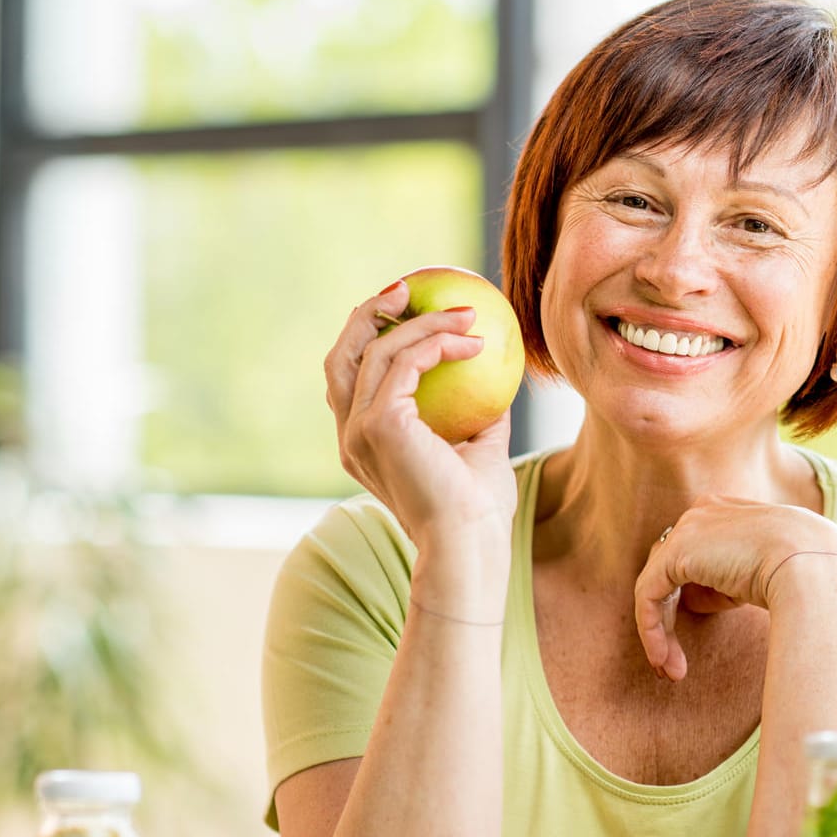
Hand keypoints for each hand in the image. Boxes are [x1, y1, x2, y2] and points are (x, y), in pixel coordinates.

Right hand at [323, 281, 517, 546]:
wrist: (469, 547)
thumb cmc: (478, 511)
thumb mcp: (481, 451)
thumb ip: (480, 415)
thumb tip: (496, 375)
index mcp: (363, 445)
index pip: (350, 381)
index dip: (368, 339)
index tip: (406, 312)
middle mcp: (350, 437)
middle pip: (341, 357)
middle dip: (368, 314)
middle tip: (409, 289)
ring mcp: (358, 430)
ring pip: (375, 350)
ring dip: (421, 322)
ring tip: (466, 312)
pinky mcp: (379, 424)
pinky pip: (405, 362)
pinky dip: (438, 342)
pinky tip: (475, 342)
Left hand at [632, 496, 836, 680]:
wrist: (813, 565)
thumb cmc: (802, 573)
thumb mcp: (760, 573)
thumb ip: (725, 580)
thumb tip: (694, 600)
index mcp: (724, 510)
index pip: (692, 554)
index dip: (689, 596)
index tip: (694, 634)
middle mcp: (702, 512)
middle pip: (668, 569)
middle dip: (668, 618)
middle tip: (673, 661)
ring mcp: (687, 528)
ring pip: (656, 585)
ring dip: (660, 632)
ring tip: (672, 671)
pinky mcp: (675, 552)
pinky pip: (649, 594)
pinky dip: (652, 629)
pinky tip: (664, 658)